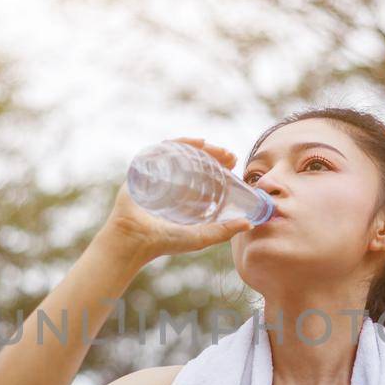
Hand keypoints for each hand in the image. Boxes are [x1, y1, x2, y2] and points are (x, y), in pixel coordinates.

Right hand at [95, 137, 255, 267]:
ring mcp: (156, 173)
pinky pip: (162, 149)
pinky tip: (196, 143)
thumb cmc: (164, 242)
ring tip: (214, 147)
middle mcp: (170, 181)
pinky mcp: (143, 168)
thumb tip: (250, 223)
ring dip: (199, 146)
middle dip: (213, 154)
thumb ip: (223, 232)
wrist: (134, 240)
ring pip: (180, 152)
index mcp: (183, 194)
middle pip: (194, 159)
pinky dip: (180, 142)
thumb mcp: (200, 237)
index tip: (234, 162)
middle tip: (230, 155)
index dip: (219, 165)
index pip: (203, 172)